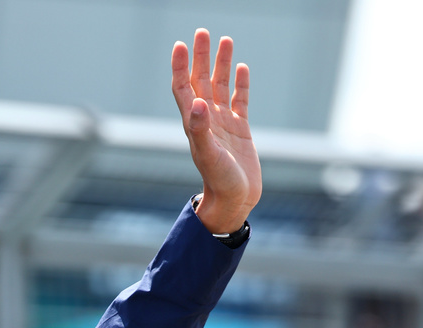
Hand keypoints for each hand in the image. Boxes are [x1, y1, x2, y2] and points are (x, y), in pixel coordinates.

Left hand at [171, 30, 261, 232]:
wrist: (234, 200)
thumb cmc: (219, 181)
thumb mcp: (208, 155)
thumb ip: (201, 129)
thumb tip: (198, 102)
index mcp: (194, 123)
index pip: (183, 88)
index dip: (181, 67)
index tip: (180, 45)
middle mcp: (207, 119)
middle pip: (201, 81)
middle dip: (201, 57)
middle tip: (202, 32)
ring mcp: (224, 123)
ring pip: (221, 86)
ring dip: (221, 64)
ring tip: (225, 40)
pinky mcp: (240, 129)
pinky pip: (240, 100)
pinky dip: (240, 84)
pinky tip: (242, 68)